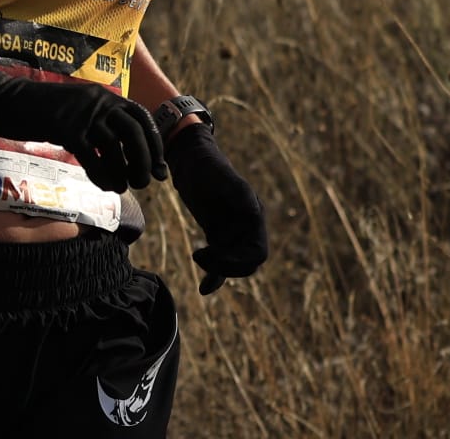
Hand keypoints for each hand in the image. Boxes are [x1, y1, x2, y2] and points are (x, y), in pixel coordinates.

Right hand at [0, 66, 168, 192]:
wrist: (9, 102)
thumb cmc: (44, 110)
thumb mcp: (79, 109)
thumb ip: (101, 123)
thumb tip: (127, 151)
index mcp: (104, 95)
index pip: (142, 118)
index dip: (155, 144)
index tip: (160, 166)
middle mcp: (98, 101)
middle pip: (134, 134)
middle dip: (145, 161)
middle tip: (145, 182)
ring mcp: (82, 114)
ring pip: (115, 148)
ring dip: (124, 173)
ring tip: (123, 188)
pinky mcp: (66, 129)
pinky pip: (93, 158)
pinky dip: (103, 176)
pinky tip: (105, 186)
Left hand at [166, 123, 267, 293]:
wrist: (191, 161)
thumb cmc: (208, 167)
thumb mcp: (222, 178)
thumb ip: (238, 193)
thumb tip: (253, 213)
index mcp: (254, 215)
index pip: (258, 252)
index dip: (239, 260)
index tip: (214, 254)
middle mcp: (247, 226)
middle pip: (247, 263)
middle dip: (226, 265)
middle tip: (200, 255)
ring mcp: (233, 232)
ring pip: (234, 264)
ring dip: (218, 268)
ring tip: (197, 256)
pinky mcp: (218, 234)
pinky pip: (221, 262)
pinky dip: (215, 276)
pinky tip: (204, 289)